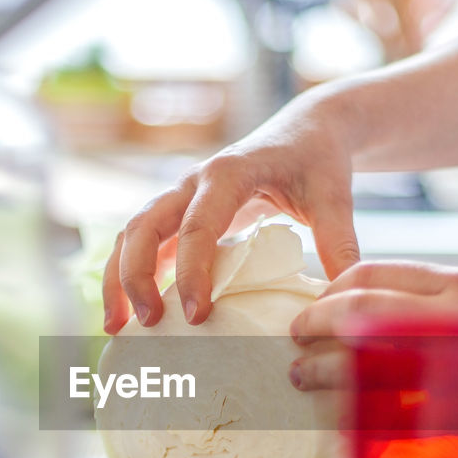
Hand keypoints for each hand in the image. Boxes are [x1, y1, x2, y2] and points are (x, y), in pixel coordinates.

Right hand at [102, 95, 362, 333]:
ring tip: (116, 327)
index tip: (197, 316)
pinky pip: (142, 242)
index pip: (198, 225)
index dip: (192, 272)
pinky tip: (133, 313)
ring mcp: (181, 195)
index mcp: (228, 173)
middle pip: (143, 225)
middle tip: (147, 324)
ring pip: (131, 233)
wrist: (308, 130)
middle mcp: (194, 180)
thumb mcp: (334, 201)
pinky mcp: (180, 211)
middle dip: (135, 276)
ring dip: (118, 278)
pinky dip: (130, 274)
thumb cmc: (319, 163)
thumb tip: (341, 303)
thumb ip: (340, 247)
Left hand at [287, 261, 457, 455]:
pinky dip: (358, 421)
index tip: (310, 313)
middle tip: (293, 343)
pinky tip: (339, 427)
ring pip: (366, 365)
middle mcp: (451, 317)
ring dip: (323, 374)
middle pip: (357, 315)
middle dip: (314, 329)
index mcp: (454, 286)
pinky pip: (393, 416)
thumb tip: (357, 316)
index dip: (327, 295)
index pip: (369, 276)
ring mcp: (456, 365)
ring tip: (300, 380)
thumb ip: (425, 305)